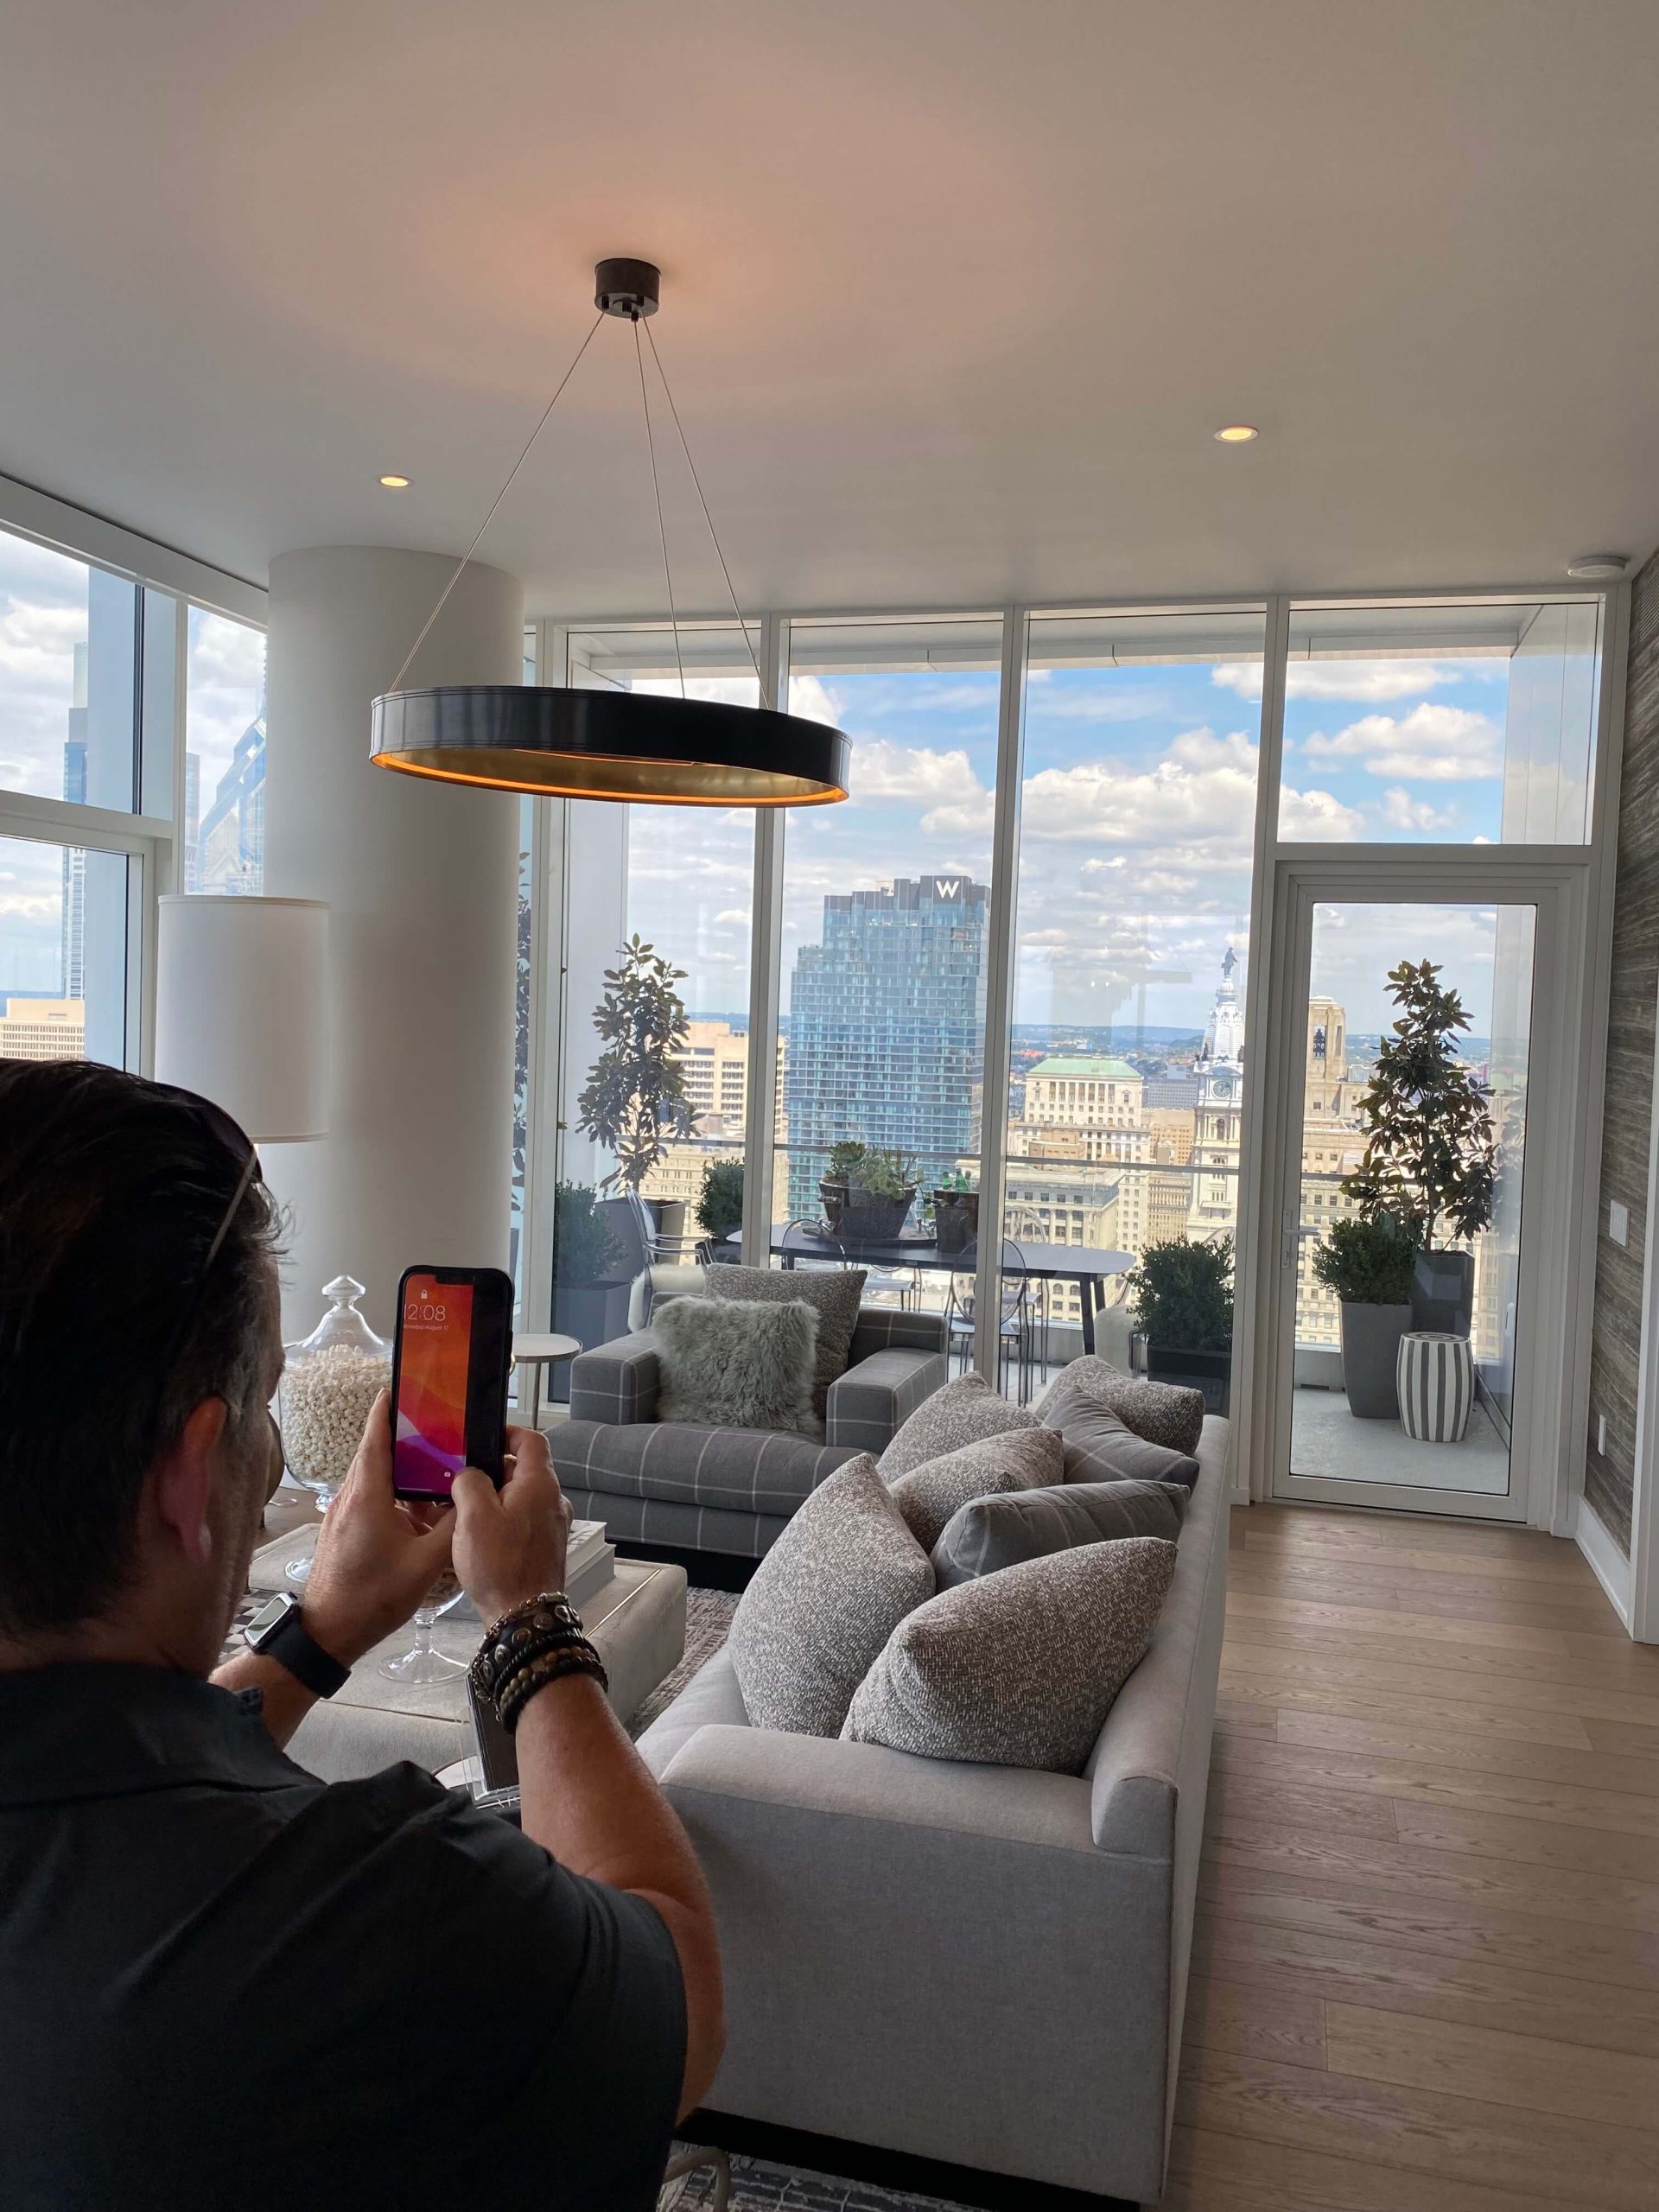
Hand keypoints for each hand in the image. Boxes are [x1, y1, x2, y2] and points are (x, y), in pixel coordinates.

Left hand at [301, 1391, 456, 1666]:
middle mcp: (351, 1495)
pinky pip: (374, 1498)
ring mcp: (344, 1512)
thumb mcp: (425, 1564)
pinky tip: (424, 1508)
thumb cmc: (372, 1598)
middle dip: (409, 1435)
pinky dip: (398, 1493)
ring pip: (378, 1476)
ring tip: (441, 1463)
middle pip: (379, 1450)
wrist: (327, 1634)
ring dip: (406, 1469)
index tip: (408, 1382)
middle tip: (444, 1422)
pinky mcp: (345, 1529)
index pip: (376, 1433)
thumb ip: (454, 1527)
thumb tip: (475, 1499)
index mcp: (367, 1493)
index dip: (391, 1405)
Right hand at [452, 1428, 571, 1622]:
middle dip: (492, 1471)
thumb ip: (470, 1482)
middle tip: (461, 1479)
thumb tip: (470, 1475)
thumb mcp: (474, 1516)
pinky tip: (478, 1535)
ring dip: (495, 1498)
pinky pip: (523, 1521)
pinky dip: (502, 1520)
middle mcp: (554, 1501)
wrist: (524, 1616)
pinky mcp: (545, 1547)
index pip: (532, 1441)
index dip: (508, 1433)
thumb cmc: (500, 1565)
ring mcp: (552, 1525)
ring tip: (463, 1509)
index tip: (482, 1438)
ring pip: (521, 1497)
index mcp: (541, 1484)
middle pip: (524, 1470)